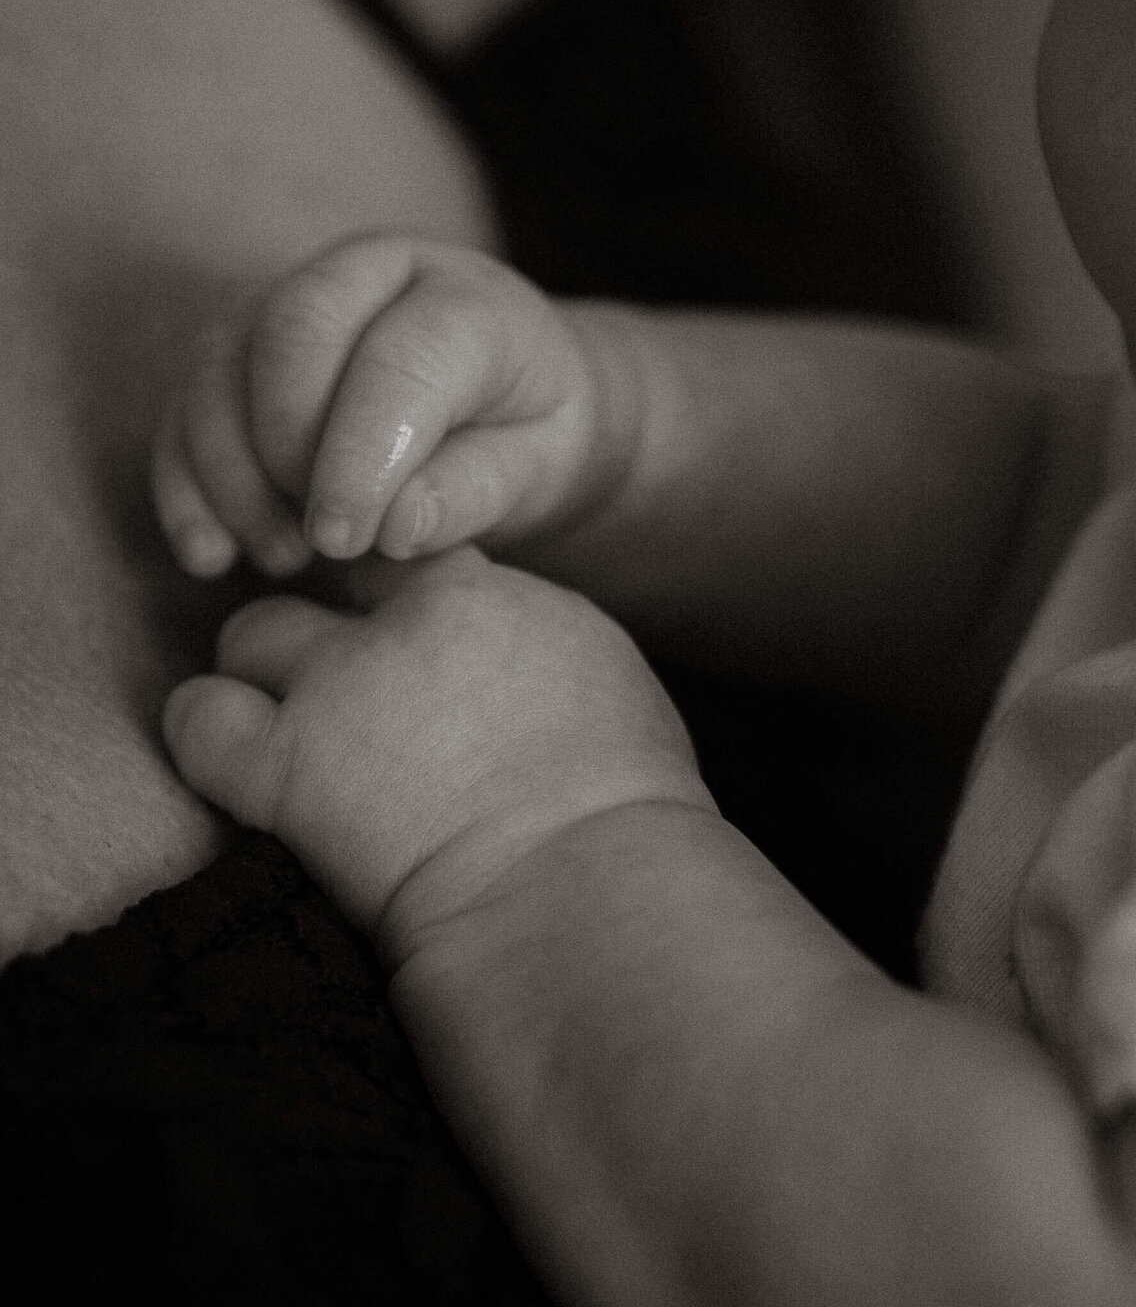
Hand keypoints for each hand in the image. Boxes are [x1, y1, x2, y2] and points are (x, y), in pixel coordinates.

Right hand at [152, 232, 619, 577]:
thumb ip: (474, 489)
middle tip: (320, 546)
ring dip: (232, 474)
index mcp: (464, 297)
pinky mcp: (239, 347)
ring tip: (283, 559)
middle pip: (293, 330)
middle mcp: (371, 273)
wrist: (504, 404)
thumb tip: (395, 525)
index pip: (399, 357)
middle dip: (289, 449)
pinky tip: (211, 555)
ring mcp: (291, 298)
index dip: (362, 452)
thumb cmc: (526, 435)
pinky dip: (185, 482)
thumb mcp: (536, 466)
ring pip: (222, 363)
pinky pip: (186, 403)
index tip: (347, 538)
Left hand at [161, 547, 706, 955]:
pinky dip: (204, 734)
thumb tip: (514, 644)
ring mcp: (338, 688)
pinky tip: (234, 762)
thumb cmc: (624, 806)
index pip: (406, 561)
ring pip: (250, 634)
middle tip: (347, 698)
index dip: (399, 610)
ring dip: (262, 676)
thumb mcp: (604, 676)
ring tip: (286, 729)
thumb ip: (538, 637)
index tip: (410, 658)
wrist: (583, 888)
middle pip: (324, 584)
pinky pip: (197, 720)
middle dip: (330, 630)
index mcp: (482, 596)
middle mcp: (401, 622)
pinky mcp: (286, 769)